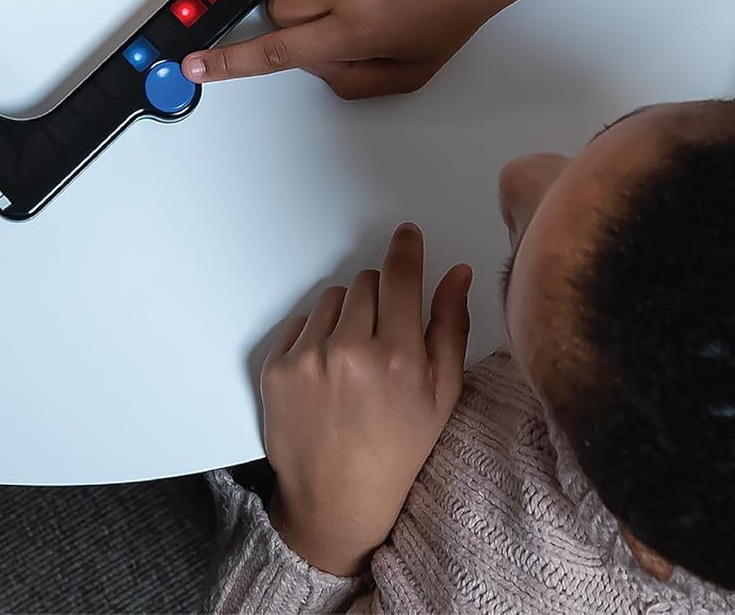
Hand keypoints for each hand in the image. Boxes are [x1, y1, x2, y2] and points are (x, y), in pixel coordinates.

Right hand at [184, 0, 599, 98]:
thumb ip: (353, 79)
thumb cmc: (451, 11)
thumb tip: (310, 62)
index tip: (197, 63)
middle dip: (295, 18)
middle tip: (335, 18)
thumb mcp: (412, 69)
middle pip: (279, 7)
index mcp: (357, 30)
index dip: (232, 62)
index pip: (278, 51)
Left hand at [262, 224, 471, 576]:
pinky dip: (316, 337)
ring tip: (356, 362)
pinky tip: (329, 374)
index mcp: (399, 359)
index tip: (406, 235)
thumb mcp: (441, 396)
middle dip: (380, 299)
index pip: (401, 277)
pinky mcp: (277, 367)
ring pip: (333, 298)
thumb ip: (451, 327)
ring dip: (347, 316)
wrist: (337, 498)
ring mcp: (308, 359)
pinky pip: (302, 322)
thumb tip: (457, 273)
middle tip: (385, 337)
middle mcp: (351, 353)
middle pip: (366, 283)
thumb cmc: (397, 450)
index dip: (406, 250)